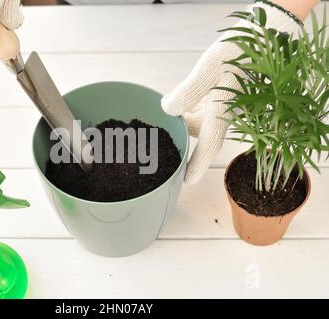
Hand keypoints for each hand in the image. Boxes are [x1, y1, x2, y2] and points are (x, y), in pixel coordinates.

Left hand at [161, 1, 300, 183]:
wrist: (260, 38)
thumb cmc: (237, 52)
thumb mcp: (208, 68)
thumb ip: (189, 91)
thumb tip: (167, 110)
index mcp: (222, 113)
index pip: (208, 147)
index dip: (196, 165)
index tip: (186, 181)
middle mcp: (224, 114)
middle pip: (198, 132)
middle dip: (182, 134)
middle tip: (162, 133)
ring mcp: (224, 105)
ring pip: (199, 120)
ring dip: (184, 117)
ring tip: (166, 110)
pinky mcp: (222, 95)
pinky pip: (203, 108)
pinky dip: (189, 106)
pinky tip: (180, 99)